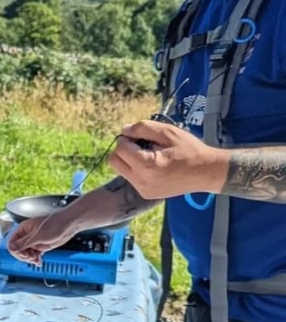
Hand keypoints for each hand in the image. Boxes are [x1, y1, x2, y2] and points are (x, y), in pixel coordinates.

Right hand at [6, 215, 76, 265]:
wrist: (68, 225)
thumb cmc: (55, 224)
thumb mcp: (38, 236)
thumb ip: (24, 243)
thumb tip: (11, 247)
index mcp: (23, 229)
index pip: (12, 243)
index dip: (16, 251)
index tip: (24, 254)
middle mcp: (27, 235)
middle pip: (18, 250)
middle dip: (24, 256)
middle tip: (31, 257)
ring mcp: (34, 241)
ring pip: (25, 253)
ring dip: (30, 259)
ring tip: (36, 260)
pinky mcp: (40, 246)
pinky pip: (33, 255)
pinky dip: (35, 259)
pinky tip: (39, 261)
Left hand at [110, 120, 227, 198]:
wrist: (207, 172)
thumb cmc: (190, 150)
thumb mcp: (168, 132)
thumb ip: (143, 128)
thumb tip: (124, 129)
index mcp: (146, 165)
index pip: (120, 148)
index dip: (128, 138)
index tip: (142, 136)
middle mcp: (141, 181)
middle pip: (114, 161)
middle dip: (124, 149)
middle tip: (142, 144)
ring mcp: (143, 190)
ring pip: (121, 170)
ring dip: (129, 159)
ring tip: (149, 154)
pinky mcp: (146, 194)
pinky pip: (131, 178)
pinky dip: (136, 169)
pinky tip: (153, 165)